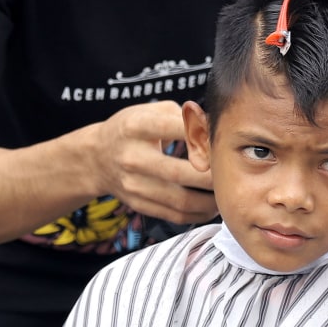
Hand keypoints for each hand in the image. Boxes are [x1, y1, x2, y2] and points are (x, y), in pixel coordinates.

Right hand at [90, 101, 216, 224]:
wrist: (96, 158)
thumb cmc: (131, 129)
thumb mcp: (149, 111)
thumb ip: (181, 116)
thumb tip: (214, 128)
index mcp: (136, 126)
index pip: (173, 128)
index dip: (201, 134)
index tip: (220, 137)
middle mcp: (132, 157)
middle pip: (181, 172)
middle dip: (213, 174)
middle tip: (231, 169)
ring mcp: (134, 185)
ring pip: (182, 200)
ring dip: (210, 199)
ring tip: (226, 191)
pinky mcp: (139, 204)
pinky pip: (175, 215)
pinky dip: (199, 213)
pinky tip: (211, 205)